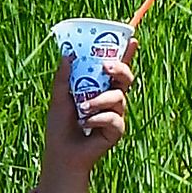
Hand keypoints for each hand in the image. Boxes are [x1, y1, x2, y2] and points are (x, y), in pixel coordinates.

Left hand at [36, 41, 134, 192]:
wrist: (62, 153)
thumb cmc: (60, 126)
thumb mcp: (59, 97)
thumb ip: (63, 77)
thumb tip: (67, 54)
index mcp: (99, 87)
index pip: (115, 68)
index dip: (126, 54)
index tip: (133, 39)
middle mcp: (111, 98)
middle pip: (126, 78)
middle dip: (120, 69)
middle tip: (106, 67)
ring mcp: (116, 113)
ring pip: (118, 97)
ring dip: (99, 101)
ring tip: (82, 110)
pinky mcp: (117, 129)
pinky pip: (114, 118)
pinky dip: (98, 119)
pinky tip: (86, 125)